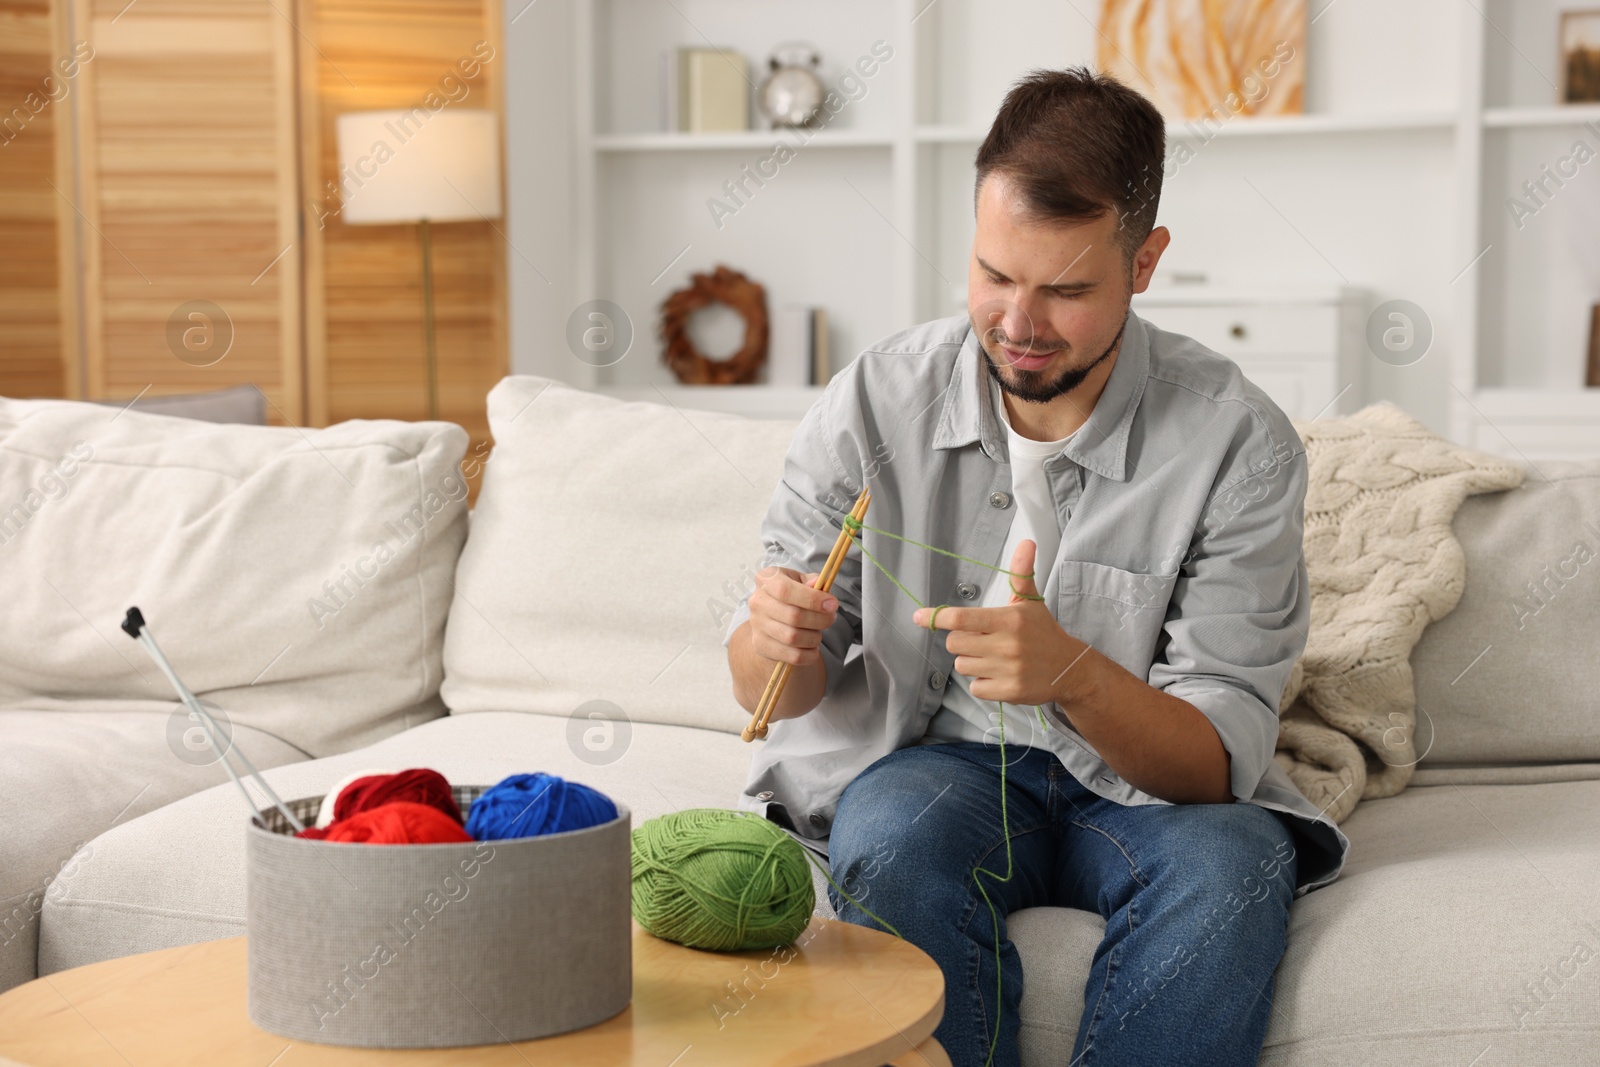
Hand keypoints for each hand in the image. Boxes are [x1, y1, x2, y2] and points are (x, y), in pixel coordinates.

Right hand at [747, 566, 837, 667]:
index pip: (785, 590)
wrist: (773, 615)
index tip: (833, 604)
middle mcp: (757, 602)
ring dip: (814, 637)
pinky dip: (809, 655)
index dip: (812, 599)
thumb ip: (812, 581)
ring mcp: (757, 626)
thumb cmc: (792, 594)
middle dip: (820, 619)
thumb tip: (819, 583)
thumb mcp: (802, 581)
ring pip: (792, 637)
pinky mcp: (761, 646)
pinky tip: (814, 648)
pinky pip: (792, 656)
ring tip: (819, 632)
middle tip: (831, 618)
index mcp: (766, 579)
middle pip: (792, 616)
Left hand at [911, 540, 1093, 706]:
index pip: (961, 619)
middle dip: (962, 641)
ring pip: (962, 666)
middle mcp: (1007, 645)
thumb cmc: (1043, 631)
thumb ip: (1021, 572)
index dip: (936, 617)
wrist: (1070, 669)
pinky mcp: (1009, 692)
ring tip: (993, 657)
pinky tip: (999, 675)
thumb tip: (1026, 542)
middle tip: (981, 639)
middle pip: (955, 644)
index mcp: (1009, 620)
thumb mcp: (1031, 601)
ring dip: (972, 662)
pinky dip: (982, 683)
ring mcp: (1008, 670)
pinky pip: (975, 688)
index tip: (919, 616)